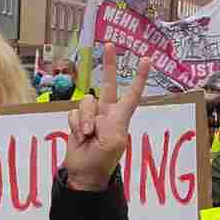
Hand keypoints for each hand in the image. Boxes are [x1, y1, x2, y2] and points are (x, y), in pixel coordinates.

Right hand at [63, 44, 151, 192]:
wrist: (85, 174)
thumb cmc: (103, 160)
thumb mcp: (113, 141)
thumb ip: (106, 122)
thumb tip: (94, 116)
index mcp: (121, 117)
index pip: (132, 94)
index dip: (139, 77)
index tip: (146, 59)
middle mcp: (107, 113)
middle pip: (107, 84)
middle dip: (108, 64)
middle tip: (109, 45)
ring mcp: (92, 116)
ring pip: (86, 102)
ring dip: (85, 119)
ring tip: (88, 135)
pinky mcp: (77, 121)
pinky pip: (73, 113)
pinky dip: (75, 125)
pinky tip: (79, 136)